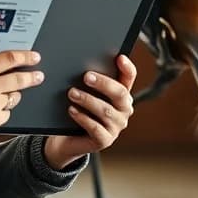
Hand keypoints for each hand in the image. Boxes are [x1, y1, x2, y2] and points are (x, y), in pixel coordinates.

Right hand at [0, 47, 44, 144]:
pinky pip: (6, 113)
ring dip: (12, 94)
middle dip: (32, 76)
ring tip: (1, 94)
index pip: (9, 58)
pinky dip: (2, 110)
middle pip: (19, 79)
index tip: (34, 56)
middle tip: (38, 75)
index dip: (25, 56)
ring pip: (13, 97)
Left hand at [43, 55, 136, 169]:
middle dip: (103, 83)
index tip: (120, 57)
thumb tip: (84, 65)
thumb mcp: (86, 92)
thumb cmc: (79, 109)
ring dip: (87, 100)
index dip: (127, 68)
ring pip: (106, 110)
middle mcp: (124, 110)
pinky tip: (72, 110)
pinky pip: (95, 127)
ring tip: (72, 93)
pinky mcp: (105, 140)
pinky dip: (83, 117)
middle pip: (120, 93)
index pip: (129, 78)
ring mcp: (116, 127)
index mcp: (121, 94)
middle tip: (86, 76)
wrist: (68, 138)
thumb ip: (90, 80)